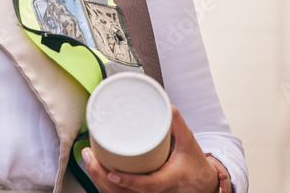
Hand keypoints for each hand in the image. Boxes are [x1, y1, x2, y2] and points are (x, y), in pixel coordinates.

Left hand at [82, 106, 218, 192]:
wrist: (201, 183)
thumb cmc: (193, 164)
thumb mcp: (188, 142)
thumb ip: (177, 124)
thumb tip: (166, 105)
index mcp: (169, 180)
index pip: (147, 186)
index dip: (128, 181)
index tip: (112, 173)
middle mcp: (156, 192)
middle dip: (101, 176)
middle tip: (89, 155)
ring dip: (99, 179)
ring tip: (88, 157)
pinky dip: (104, 183)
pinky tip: (96, 168)